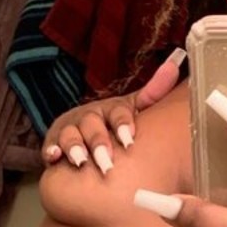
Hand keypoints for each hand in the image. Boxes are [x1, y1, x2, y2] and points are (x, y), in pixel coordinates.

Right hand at [41, 49, 185, 173]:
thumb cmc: (110, 123)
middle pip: (92, 125)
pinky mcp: (54, 144)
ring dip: (75, 147)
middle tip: (106, 160)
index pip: (117, 112)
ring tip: (81, 161)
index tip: (129, 140)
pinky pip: (51, 147)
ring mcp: (70, 129)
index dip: (122, 124)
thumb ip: (153, 92)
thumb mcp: (132, 107)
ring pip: (71, 136)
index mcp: (109, 108)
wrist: (79, 131)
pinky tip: (53, 157)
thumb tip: (175, 65)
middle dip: (99, 141)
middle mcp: (89, 116)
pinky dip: (51, 151)